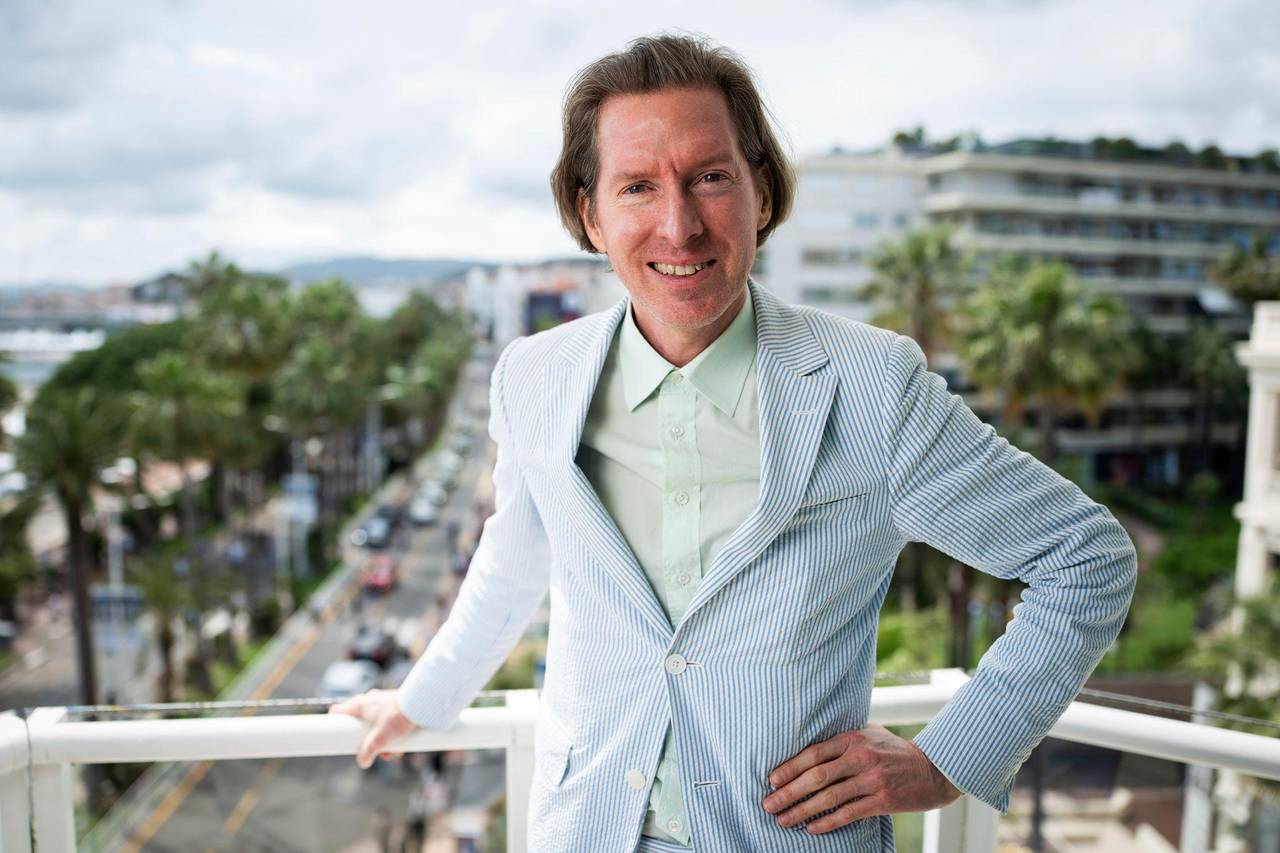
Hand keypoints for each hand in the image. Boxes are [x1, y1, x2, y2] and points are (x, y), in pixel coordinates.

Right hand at [328, 689, 418, 768]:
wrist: (423, 704)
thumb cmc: (399, 716)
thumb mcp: (380, 738)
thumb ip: (368, 751)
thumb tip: (362, 762)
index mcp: (359, 705)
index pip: (337, 711)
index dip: (333, 725)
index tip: (336, 738)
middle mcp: (368, 701)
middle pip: (358, 725)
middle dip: (366, 742)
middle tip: (375, 751)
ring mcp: (381, 703)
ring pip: (374, 726)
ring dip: (382, 742)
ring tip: (393, 752)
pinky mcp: (394, 706)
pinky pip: (387, 722)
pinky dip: (392, 735)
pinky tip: (402, 745)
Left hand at [762, 723, 960, 833]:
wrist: (934, 769)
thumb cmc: (895, 751)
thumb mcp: (870, 733)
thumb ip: (843, 739)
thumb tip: (809, 744)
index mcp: (852, 738)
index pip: (813, 753)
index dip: (789, 767)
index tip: (771, 780)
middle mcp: (860, 757)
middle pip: (816, 776)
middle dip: (789, 792)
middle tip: (768, 804)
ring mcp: (872, 779)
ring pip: (829, 797)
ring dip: (802, 810)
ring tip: (784, 820)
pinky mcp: (883, 800)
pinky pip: (849, 813)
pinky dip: (828, 821)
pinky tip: (812, 828)